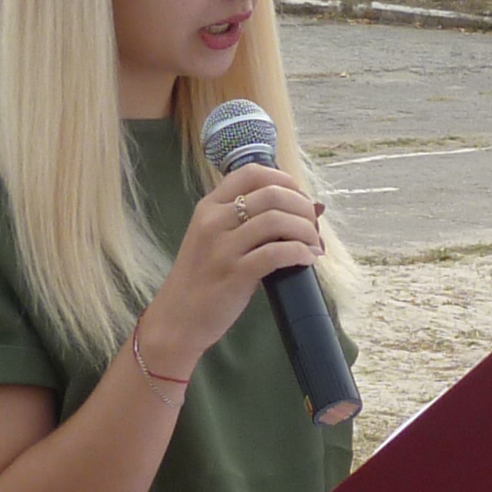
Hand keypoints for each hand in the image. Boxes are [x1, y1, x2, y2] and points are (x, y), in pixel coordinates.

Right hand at [137, 164, 328, 377]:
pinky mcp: (235, 273)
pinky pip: (277, 253)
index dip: (285, 180)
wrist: (177, 317)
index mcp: (209, 206)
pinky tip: (308, 259)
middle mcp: (214, 220)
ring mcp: (223, 246)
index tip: (300, 198)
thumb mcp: (213, 238)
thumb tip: (296, 210)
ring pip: (277, 221)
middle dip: (303, 207)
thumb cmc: (201, 278)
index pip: (252, 173)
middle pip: (272, 194)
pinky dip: (300, 252)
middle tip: (314, 225)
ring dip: (306, 230)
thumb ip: (243, 222)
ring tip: (314, 244)